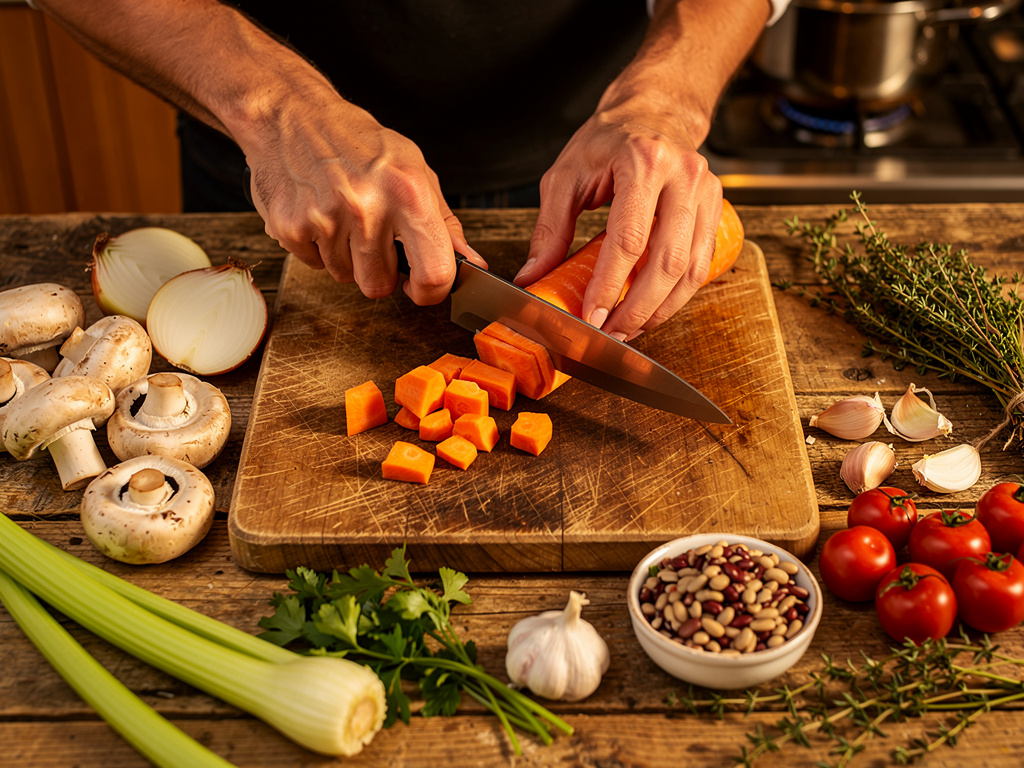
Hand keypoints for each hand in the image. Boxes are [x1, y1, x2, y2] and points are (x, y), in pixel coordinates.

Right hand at [243, 93, 485, 304]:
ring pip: (346, 278)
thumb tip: (471, 262)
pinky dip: (318, 249)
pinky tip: (320, 215)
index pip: (434, 273)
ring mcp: (325, 218)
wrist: (293, 116)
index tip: (422, 286)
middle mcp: (367, 206)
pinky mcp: (291, 226)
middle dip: (380, 272)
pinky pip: (315, 266)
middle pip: (380, 286)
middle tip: (373, 237)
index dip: (430, 291)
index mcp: (408, 193)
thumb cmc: (360, 144)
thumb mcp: (415, 171)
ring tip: (343, 217)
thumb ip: (444, 223)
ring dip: (347, 259)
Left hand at [515, 94, 721, 340]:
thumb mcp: (566, 176)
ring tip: (630, 329)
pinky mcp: (716, 208)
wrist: (654, 110)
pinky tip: (652, 309)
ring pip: (691, 270)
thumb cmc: (608, 140)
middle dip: (638, 308)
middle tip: (611, 334)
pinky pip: (702, 264)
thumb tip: (532, 276)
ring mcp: (708, 192)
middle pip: (667, 262)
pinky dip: (677, 295)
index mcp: (644, 163)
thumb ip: (550, 229)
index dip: (610, 285)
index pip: (629, 240)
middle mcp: (684, 176)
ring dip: (660, 309)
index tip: (590, 316)